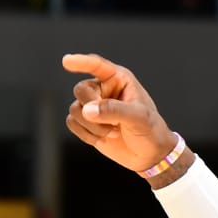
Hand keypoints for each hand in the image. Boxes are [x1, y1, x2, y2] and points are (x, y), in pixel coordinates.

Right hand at [61, 54, 177, 172]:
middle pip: (81, 90)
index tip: (66, 61)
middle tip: (115, 123)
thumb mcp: (139, 118)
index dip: (81, 61)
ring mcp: (93, 105)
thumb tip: (87, 110)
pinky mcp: (86, 122)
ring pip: (75, 109)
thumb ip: (113, 110)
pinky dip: (85, 133)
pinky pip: (72, 122)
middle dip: (94, 109)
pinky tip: (103, 138)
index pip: (97, 65)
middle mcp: (103, 88)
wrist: (150, 155)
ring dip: (92, 126)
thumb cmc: (151, 131)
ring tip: (114, 132)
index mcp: (119, 79)